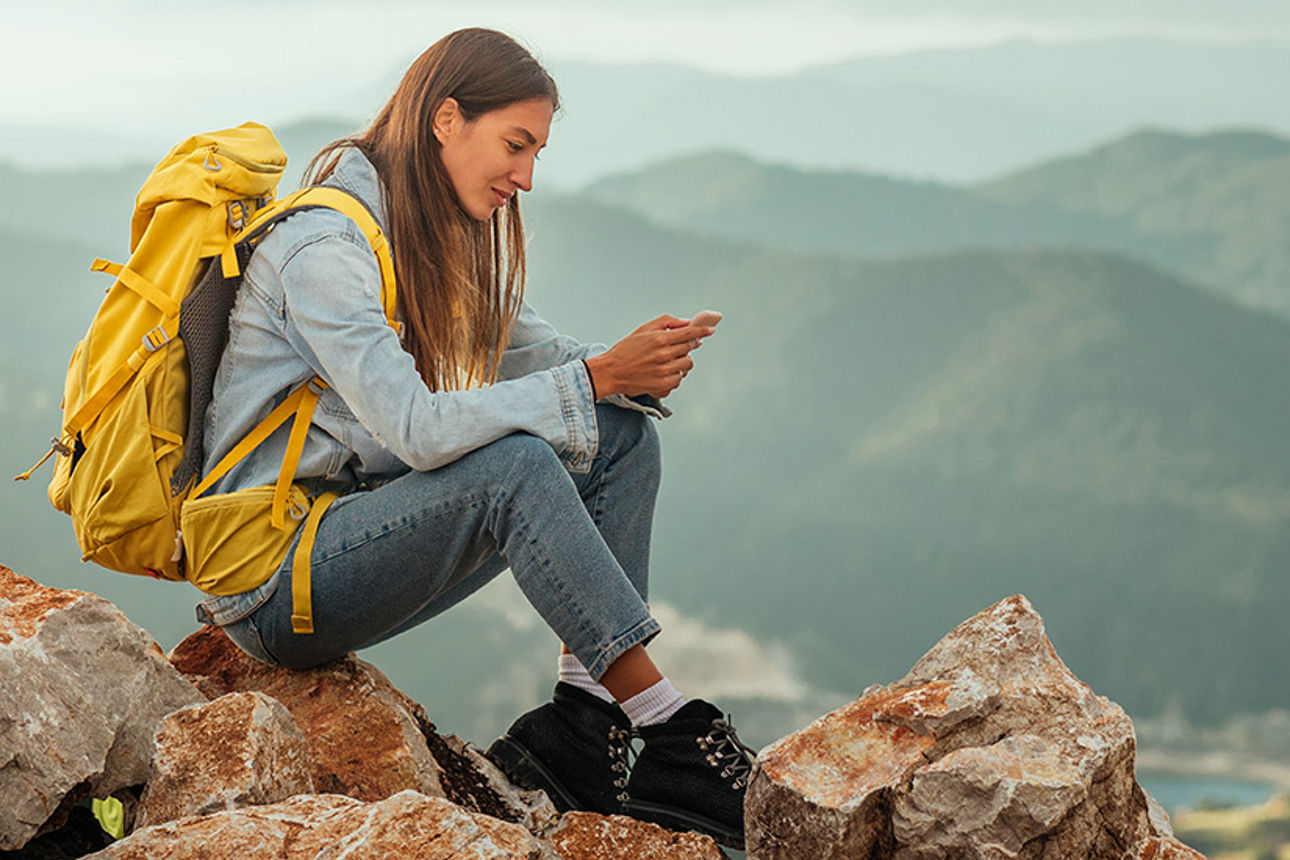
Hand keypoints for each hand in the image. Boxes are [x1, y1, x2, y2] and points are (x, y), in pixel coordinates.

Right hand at [584, 314, 716, 398]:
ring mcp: (664, 371)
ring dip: (684, 361)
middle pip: (690, 348)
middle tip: (687, 344)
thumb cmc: (625, 350)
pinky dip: (677, 374)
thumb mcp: (643, 330)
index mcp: (659, 339)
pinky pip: (680, 379)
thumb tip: (685, 322)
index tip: (710, 330)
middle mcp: (664, 355)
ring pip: (687, 365)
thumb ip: (666, 322)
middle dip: (691, 345)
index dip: (702, 330)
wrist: (610, 372)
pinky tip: (667, 371)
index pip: (689, 333)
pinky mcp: (662, 385)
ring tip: (672, 359)